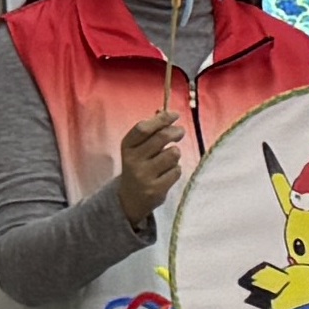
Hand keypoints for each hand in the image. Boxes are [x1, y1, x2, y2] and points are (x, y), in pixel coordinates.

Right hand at [115, 108, 187, 223]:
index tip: (175, 115)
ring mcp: (144, 176)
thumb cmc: (138, 166)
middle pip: (161, 138)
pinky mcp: (156, 189)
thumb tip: (163, 110)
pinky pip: (176, 171)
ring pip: (173, 154)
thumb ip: (150, 130)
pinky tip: (167, 173)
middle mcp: (133, 160)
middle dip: (175, 132)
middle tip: (181, 131)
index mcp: (127, 146)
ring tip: (170, 158)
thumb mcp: (137, 148)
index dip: (161, 119)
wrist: (130, 199)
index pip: (143, 128)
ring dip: (175, 153)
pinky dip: (176, 170)